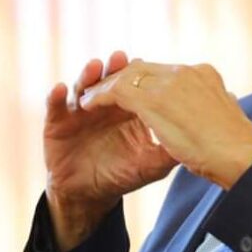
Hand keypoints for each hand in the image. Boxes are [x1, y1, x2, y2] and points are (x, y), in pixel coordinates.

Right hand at [43, 50, 177, 250]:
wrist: (90, 193)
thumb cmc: (124, 174)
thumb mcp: (151, 164)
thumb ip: (169, 151)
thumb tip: (196, 138)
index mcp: (129, 108)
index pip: (134, 85)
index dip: (137, 74)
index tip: (141, 62)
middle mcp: (105, 103)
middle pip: (109, 79)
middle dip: (115, 68)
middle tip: (120, 58)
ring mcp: (80, 110)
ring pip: (83, 85)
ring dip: (88, 74)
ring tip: (95, 67)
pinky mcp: (57, 122)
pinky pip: (55, 107)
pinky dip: (56, 97)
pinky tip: (60, 89)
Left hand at [80, 60, 251, 188]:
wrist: (242, 159)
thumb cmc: (238, 150)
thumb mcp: (223, 123)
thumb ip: (212, 112)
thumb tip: (218, 108)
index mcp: (204, 76)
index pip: (164, 72)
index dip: (141, 80)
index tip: (126, 92)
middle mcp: (186, 73)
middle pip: (143, 69)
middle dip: (119, 79)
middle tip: (100, 93)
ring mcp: (170, 83)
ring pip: (126, 75)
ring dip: (105, 85)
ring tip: (89, 98)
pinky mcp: (153, 99)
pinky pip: (116, 90)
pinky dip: (98, 96)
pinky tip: (87, 105)